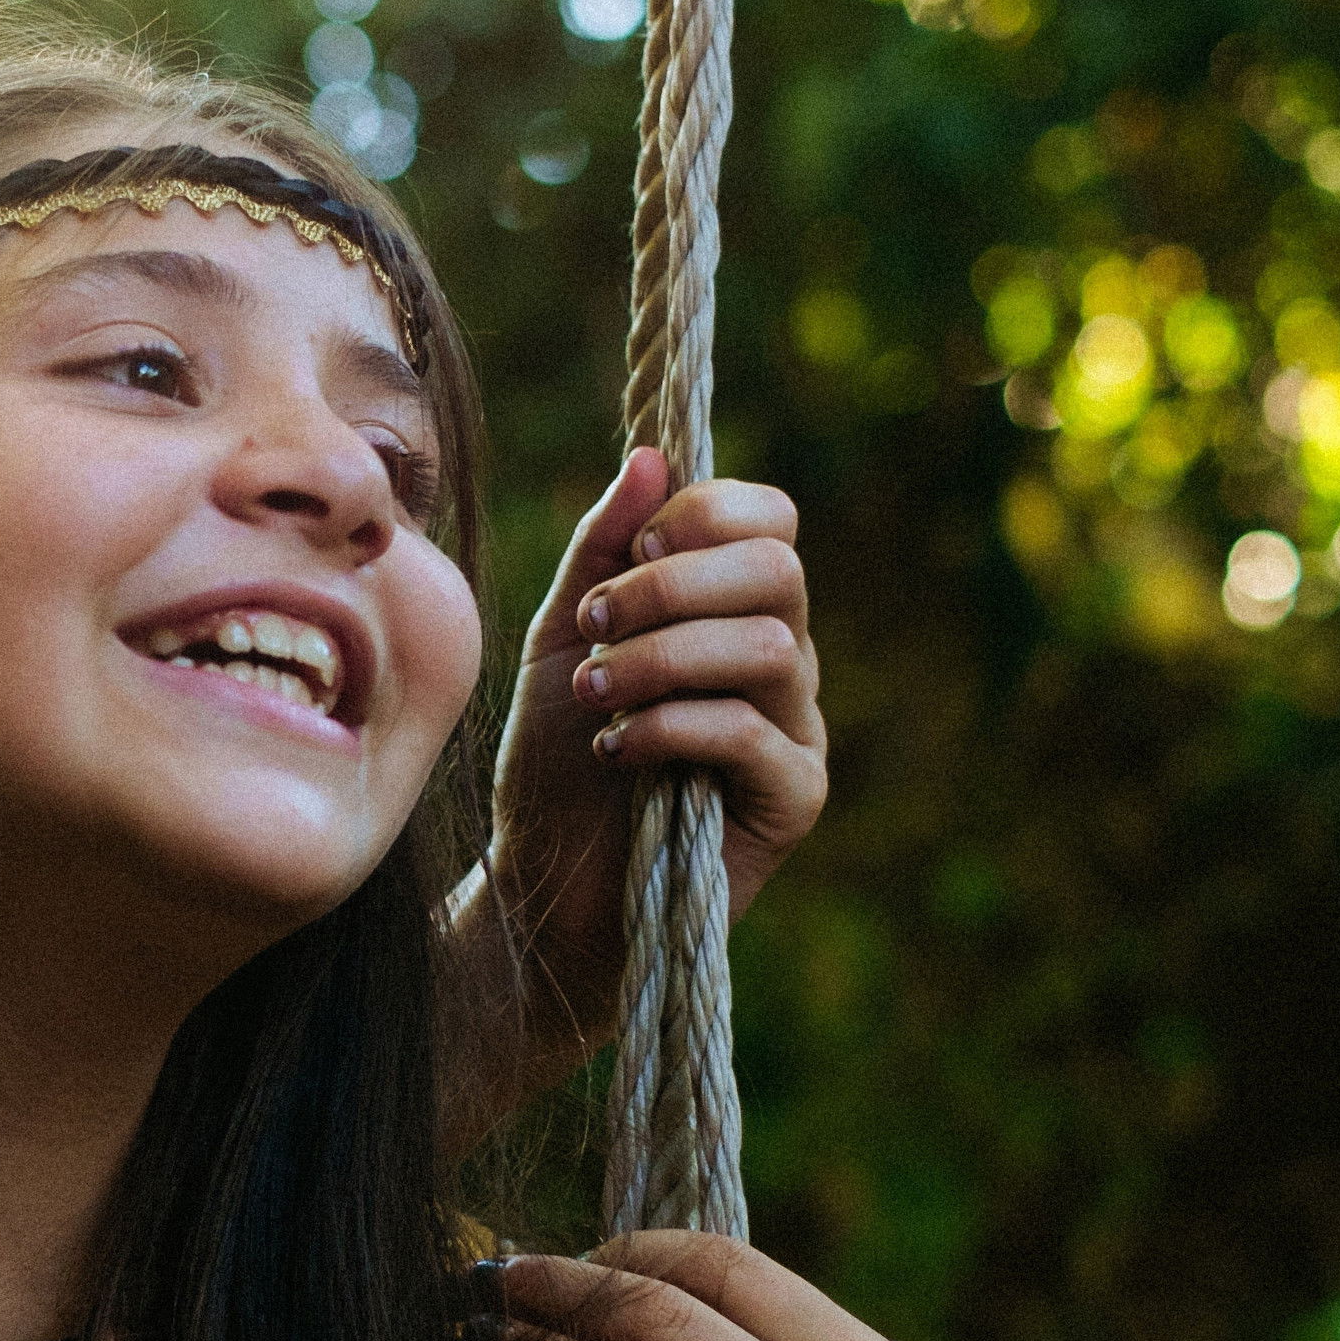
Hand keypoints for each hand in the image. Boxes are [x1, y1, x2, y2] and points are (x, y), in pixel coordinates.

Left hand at [485, 449, 825, 1001]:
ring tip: (596, 693)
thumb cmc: (556, 758)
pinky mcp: (793, 800)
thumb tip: (651, 457)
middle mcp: (782, 661)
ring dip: (662, 658)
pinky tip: (619, 749)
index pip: (770, 521)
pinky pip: (755, 733)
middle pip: (780, 571)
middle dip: (672, 585)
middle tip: (596, 625)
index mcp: (734, 610)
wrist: (543, 883)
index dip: (704, 516)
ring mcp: (796, 730)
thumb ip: (602, 548)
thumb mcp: (562, 635)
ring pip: (773, 647)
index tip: (625, 555)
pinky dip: (674, 726)